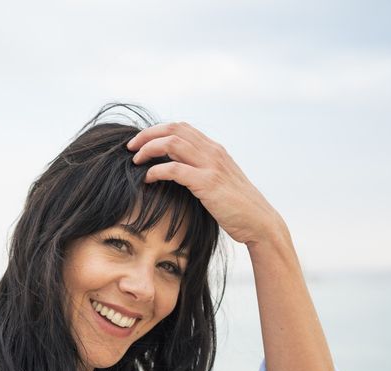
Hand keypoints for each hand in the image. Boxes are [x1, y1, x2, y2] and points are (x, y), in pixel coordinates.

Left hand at [127, 122, 285, 244]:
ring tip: (136, 161)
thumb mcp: (219, 183)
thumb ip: (202, 172)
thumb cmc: (237, 208)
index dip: (157, 131)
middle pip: (173, 129)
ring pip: (172, 143)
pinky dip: (156, 171)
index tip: (140, 142)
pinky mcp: (208, 183)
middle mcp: (213, 152)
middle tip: (130, 147)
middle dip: (147, 135)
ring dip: (149, 149)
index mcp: (214, 150)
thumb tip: (179, 172)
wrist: (259, 222)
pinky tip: (148, 179)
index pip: (181, 127)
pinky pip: (174, 169)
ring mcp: (211, 165)